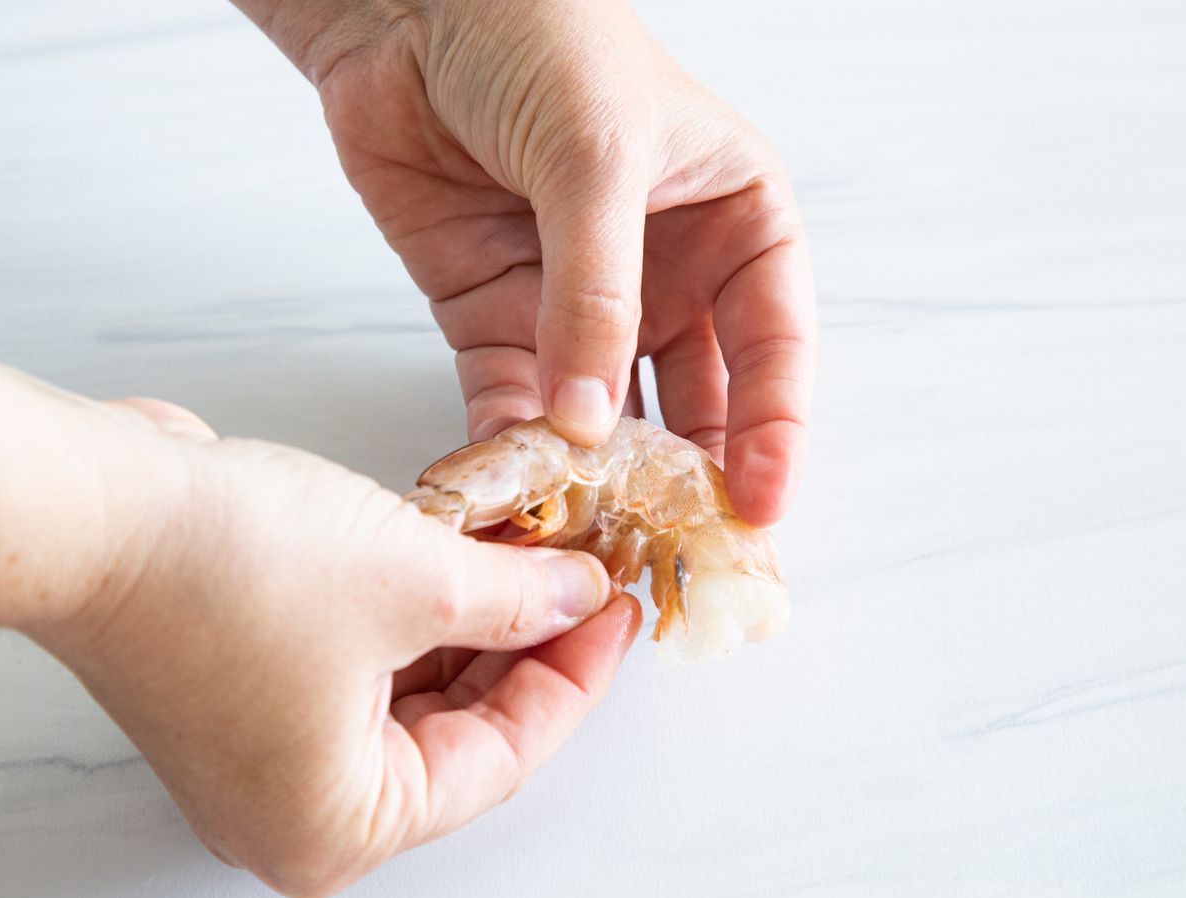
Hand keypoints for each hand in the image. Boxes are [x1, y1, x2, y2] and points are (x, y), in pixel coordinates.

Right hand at [35, 400, 637, 897]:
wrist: (84, 506)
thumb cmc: (224, 568)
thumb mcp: (415, 579)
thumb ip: (518, 600)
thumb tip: (578, 598)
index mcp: (338, 826)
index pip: (501, 760)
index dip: (575, 677)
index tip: (619, 611)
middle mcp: (293, 808)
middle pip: (455, 733)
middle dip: (525, 645)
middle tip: (584, 576)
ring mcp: (261, 748)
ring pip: (408, 693)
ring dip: (471, 622)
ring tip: (534, 552)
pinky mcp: (241, 685)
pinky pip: (357, 662)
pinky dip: (411, 614)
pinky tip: (461, 553)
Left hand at [239, 0, 816, 524]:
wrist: (410, 9)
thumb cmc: (540, 39)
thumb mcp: (599, 159)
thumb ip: (598, 293)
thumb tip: (591, 425)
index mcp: (731, 219)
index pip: (772, 339)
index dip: (774, 425)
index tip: (761, 502)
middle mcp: (665, 271)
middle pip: (694, 396)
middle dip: (691, 476)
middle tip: (686, 555)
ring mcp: (579, 303)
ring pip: (603, 415)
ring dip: (599, 480)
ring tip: (598, 547)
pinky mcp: (496, 317)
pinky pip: (514, 401)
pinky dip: (512, 453)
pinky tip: (515, 502)